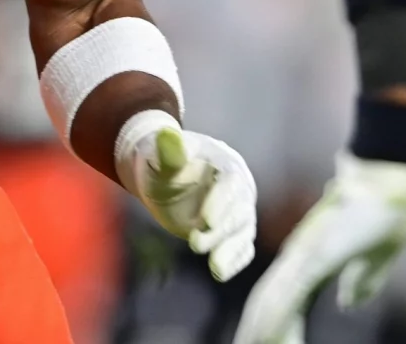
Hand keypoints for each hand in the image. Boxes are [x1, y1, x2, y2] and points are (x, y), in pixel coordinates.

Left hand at [116, 110, 257, 281]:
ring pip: (242, 232)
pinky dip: (234, 260)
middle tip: (194, 243)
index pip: (231, 183)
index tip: (206, 221)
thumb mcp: (162, 157)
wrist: (163, 175)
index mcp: (226, 163)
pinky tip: (220, 273)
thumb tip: (167, 133)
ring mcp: (237, 211)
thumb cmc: (163, 161)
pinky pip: (241, 248)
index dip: (221, 202)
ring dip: (229, 250)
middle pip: (239, 211)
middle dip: (220, 230)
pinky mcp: (232, 232)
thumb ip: (169, 151)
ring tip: (214, 269)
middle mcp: (239, 188)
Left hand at [233, 153, 405, 343]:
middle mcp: (298, 258)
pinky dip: (277, 315)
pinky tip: (265, 334)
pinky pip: (290, 291)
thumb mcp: (374, 261)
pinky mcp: (313, 252)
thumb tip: (348, 303)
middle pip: (269, 303)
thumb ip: (362, 282)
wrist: (389, 180)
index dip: (275, 327)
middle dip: (257, 331)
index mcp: (310, 262)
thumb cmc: (385, 215)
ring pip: (272, 300)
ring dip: (260, 328)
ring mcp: (303, 254)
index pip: (285, 303)